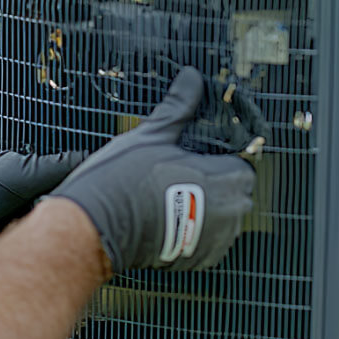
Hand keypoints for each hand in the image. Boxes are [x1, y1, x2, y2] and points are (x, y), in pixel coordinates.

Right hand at [49, 67, 256, 271]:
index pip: (243, 163)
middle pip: (236, 190)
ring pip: (225, 216)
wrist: (95, 228)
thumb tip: (191, 78)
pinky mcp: (201, 260)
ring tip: (172, 198)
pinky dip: (197, 231)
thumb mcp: (153, 135)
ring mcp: (217, 240)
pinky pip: (211, 240)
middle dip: (215, 182)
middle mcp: (230, 213)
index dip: (220, 158)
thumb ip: (179, 105)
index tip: (200, 156)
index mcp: (225, 178)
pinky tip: (171, 218)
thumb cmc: (123, 182)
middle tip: (182, 175)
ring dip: (208, 208)